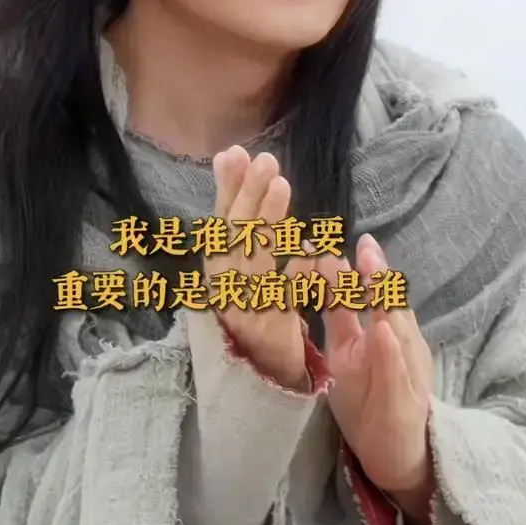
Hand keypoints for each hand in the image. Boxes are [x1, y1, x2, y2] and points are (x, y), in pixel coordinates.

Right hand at [207, 147, 309, 390]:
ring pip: (257, 263)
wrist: (263, 369)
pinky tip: (309, 248)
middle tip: (267, 162)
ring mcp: (248, 310)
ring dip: (269, 225)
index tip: (237, 155)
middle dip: (250, 198)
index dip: (228, 190)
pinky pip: (286, 298)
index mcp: (216, 268)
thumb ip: (234, 207)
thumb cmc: (251, 300)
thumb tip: (227, 155)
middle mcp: (225, 288)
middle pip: (236, 240)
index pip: (220, 223)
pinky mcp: (273, 331)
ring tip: (281, 187)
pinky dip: (296, 272)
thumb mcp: (237, 254)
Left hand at [318, 233, 433, 517]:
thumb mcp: (347, 353)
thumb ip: (340, 315)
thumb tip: (322, 270)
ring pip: (398, 330)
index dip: (350, 270)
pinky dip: (391, 351)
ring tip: (373, 270)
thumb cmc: (371, 401)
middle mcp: (399, 345)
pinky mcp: (406, 398)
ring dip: (385, 300)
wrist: (397, 454)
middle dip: (376, 274)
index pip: (365, 295)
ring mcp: (407, 370)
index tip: (326, 242)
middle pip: (388, 304)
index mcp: (380, 333)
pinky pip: (398, 372)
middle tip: (364, 243)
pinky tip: (382, 331)